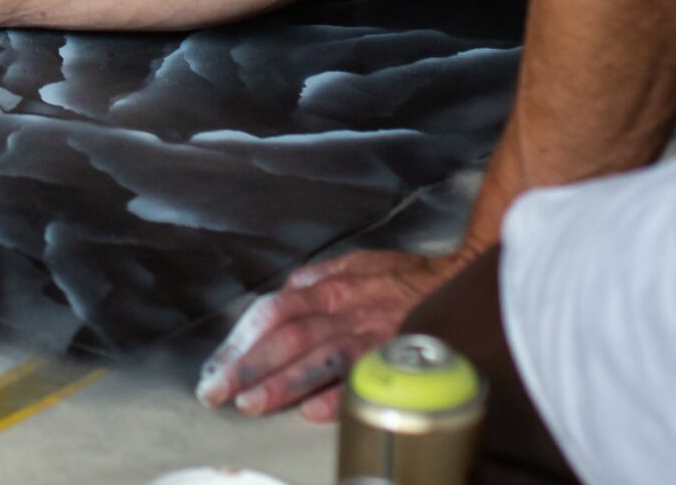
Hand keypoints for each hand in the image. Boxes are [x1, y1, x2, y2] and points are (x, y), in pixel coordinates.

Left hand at [196, 247, 466, 420]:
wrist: (459, 277)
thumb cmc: (405, 277)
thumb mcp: (355, 264)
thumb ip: (318, 279)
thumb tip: (287, 290)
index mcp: (328, 287)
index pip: (273, 311)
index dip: (242, 338)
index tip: (216, 365)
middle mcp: (343, 308)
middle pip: (285, 335)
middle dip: (247, 365)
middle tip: (216, 392)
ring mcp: (369, 331)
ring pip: (316, 356)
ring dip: (281, 382)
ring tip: (250, 405)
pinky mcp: (397, 353)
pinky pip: (364, 375)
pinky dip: (339, 394)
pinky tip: (314, 413)